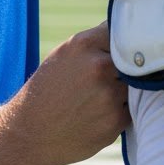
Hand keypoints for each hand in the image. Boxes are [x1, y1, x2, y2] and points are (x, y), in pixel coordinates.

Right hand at [5, 22, 128, 164]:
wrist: (27, 134)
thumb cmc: (48, 91)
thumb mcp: (64, 55)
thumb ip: (96, 42)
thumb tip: (129, 30)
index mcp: (83, 44)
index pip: (122, 31)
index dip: (122, 43)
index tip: (115, 52)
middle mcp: (98, 66)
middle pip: (133, 59)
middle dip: (125, 68)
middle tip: (104, 81)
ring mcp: (109, 94)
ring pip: (136, 85)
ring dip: (125, 91)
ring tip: (99, 99)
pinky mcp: (115, 120)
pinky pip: (133, 109)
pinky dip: (121, 111)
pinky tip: (99, 115)